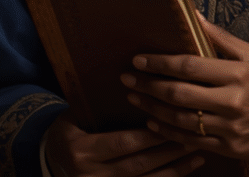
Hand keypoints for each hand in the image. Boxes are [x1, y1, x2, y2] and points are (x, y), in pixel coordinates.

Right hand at [44, 110, 204, 176]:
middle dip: (167, 151)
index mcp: (81, 151)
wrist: (51, 163)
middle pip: (137, 165)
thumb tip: (134, 81)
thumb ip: (98, 105)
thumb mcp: (74, 116)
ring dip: (174, 169)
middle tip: (193, 134)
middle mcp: (91, 176)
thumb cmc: (67, 131)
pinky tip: (185, 171)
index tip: (172, 121)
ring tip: (197, 153)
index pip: (121, 143)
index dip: (148, 135)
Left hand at [120, 18, 248, 171]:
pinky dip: (169, 132)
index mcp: (237, 73)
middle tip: (127, 79)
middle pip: (180, 94)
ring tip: (134, 99)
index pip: (189, 66)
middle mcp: (232, 101)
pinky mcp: (229, 148)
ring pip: (181, 119)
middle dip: (149, 85)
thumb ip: (222, 38)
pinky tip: (154, 123)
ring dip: (153, 109)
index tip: (139, 59)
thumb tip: (195, 16)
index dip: (160, 63)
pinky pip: (192, 141)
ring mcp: (229, 128)